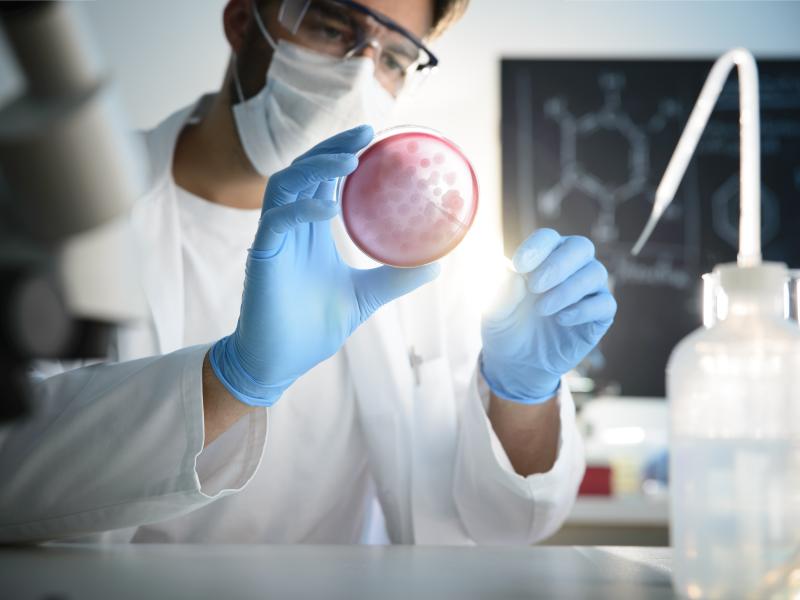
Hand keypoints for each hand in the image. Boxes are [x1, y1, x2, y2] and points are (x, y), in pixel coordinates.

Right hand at [210, 125, 440, 405]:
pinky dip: (301, 209)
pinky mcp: (263, 256)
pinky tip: (328, 209)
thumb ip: (396, 277)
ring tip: (348, 162)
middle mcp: (291, 227)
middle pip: (304, 170)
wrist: (280, 361)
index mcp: (312, 230)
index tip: (373, 136)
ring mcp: (274, 239)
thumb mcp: (366, 295)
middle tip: (365, 134)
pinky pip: (277, 221)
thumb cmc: (314, 327)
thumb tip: (437, 264)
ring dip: (315, 168)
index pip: (323, 179)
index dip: (343, 153)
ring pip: (285, 184)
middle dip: (332, 148)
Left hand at [480, 228, 615, 403]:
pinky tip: (562, 320)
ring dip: (568, 289)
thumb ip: (501, 290)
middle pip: (580, 247)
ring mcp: (587, 292)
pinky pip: (605, 304)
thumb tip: (514, 272)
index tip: (519, 266)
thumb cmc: (505, 326)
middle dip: (558, 264)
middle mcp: (570, 268)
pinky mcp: (598, 318)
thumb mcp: (493, 310)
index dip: (537, 247)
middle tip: (535, 286)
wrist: (515, 363)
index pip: (549, 238)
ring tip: (542, 309)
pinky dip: (584, 309)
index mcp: (543, 258)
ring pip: (595, 273)